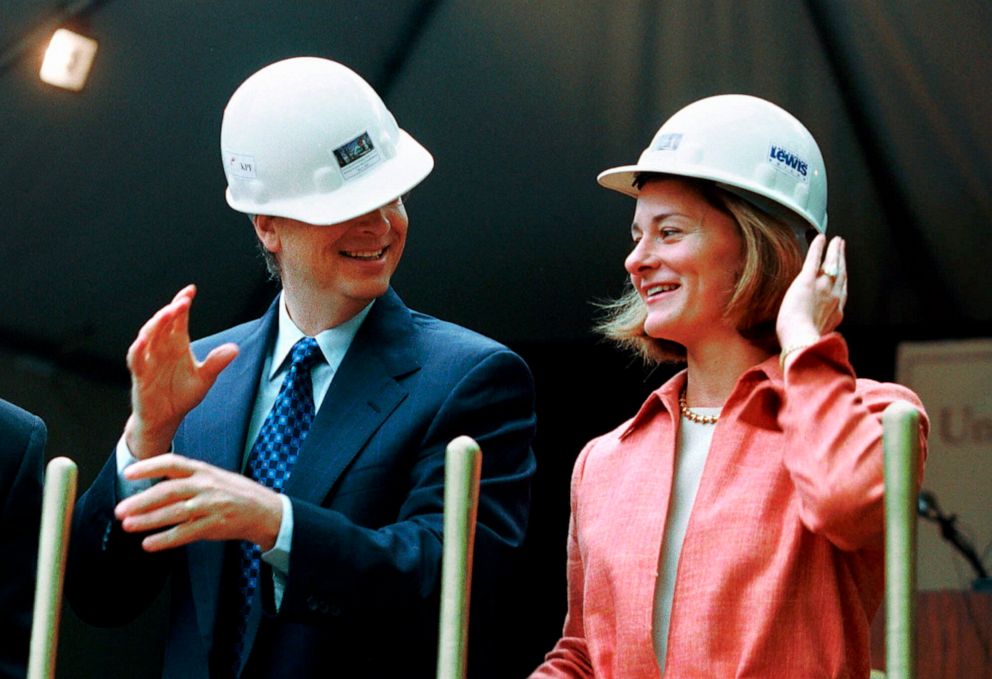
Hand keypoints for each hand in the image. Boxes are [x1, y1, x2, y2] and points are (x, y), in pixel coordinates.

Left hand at [115, 454, 282, 551]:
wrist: (265, 511)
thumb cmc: (237, 494)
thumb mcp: (215, 477)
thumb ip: (188, 479)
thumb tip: (156, 486)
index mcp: (203, 470)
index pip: (172, 463)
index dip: (149, 467)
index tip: (129, 473)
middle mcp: (205, 485)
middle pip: (168, 491)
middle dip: (141, 501)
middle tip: (121, 509)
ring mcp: (210, 506)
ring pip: (173, 513)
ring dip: (148, 520)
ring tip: (129, 525)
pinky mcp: (214, 525)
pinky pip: (185, 533)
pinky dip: (165, 539)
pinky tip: (150, 543)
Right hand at [125, 285, 238, 458]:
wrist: (165, 418)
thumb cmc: (181, 395)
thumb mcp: (204, 378)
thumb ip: (216, 363)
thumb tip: (234, 348)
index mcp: (177, 344)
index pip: (179, 319)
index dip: (182, 303)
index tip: (191, 290)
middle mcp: (161, 348)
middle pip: (163, 323)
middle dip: (172, 310)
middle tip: (182, 301)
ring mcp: (149, 360)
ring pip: (148, 336)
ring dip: (156, 324)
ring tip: (167, 313)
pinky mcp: (140, 375)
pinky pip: (136, 359)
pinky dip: (138, 349)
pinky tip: (143, 340)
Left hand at [776, 234, 846, 350]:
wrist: (801, 341)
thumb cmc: (804, 343)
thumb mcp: (818, 336)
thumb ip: (820, 330)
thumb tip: (817, 332)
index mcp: (836, 312)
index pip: (842, 290)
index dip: (843, 278)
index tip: (843, 270)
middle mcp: (833, 297)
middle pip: (841, 273)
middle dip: (842, 259)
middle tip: (842, 247)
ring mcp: (822, 287)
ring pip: (832, 264)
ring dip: (835, 251)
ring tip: (836, 241)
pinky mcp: (807, 281)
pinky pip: (814, 259)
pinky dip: (818, 247)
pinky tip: (820, 238)